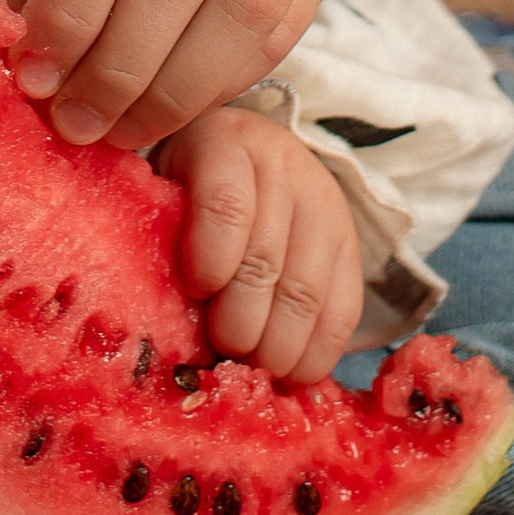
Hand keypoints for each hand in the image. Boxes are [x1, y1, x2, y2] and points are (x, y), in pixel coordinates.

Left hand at [0, 0, 350, 148]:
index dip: (72, 5)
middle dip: (121, 60)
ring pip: (245, 1)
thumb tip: (14, 64)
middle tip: (77, 120)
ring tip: (119, 127)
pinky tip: (172, 106)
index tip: (37, 76)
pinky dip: (222, 83)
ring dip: (174, 87)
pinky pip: (284, 26)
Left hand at [163, 101, 364, 381]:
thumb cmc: (189, 184)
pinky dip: (316, 353)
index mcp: (224, 143)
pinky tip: (290, 372)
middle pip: (265, 261)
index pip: (226, 205)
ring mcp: (324, 204)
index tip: (195, 292)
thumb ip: (162, 236)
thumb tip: (163, 320)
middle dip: (239, 324)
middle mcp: (282, 165)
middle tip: (221, 353)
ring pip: (305, 293)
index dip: (210, 259)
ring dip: (276, 347)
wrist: (250, 153)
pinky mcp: (350, 244)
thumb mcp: (165, 187)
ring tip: (251, 368)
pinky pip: (343, 310)